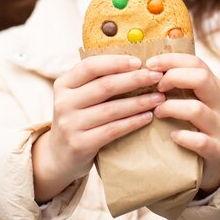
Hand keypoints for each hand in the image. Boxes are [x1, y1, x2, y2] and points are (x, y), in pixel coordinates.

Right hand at [32, 55, 164, 202]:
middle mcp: (63, 102)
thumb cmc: (78, 119)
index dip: (116, 62)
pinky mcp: (80, 144)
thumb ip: (98, 81)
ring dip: (139, 102)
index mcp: (64, 84)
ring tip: (159, 98)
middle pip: (104, 86)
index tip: (139, 62)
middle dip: (135, 80)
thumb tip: (136, 64)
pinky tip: (148, 117)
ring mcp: (70, 124)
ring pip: (111, 109)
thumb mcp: (79, 97)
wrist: (60, 157)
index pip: (90, 66)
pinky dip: (133, 122)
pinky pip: (112, 130)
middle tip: (157, 77)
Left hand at [146, 53, 219, 193]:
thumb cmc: (189, 124)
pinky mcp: (217, 151)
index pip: (196, 63)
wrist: (208, 161)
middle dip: (174, 78)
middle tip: (156, 87)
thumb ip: (174, 84)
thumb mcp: (187, 100)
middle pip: (202, 79)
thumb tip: (141, 67)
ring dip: (172, 108)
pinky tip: (172, 136)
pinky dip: (184, 137)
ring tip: (157, 113)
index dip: (171, 60)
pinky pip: (202, 141)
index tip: (150, 65)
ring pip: (198, 109)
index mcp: (213, 87)